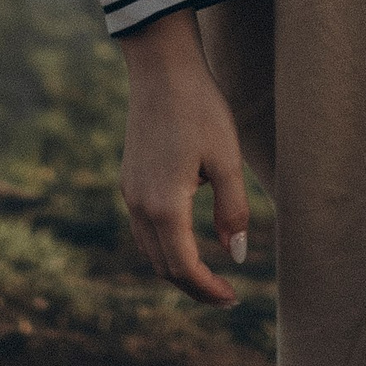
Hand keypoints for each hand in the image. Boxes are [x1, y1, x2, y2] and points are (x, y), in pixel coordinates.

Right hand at [117, 10, 248, 304]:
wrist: (162, 68)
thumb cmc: (201, 109)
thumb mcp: (227, 159)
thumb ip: (232, 211)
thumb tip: (237, 256)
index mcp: (163, 204)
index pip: (183, 267)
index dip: (207, 289)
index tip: (232, 298)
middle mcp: (138, 204)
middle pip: (162, 266)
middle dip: (193, 286)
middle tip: (226, 295)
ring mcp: (129, 192)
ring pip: (149, 250)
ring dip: (177, 269)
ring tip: (209, 275)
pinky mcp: (129, 179)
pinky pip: (143, 229)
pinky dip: (164, 246)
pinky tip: (187, 241)